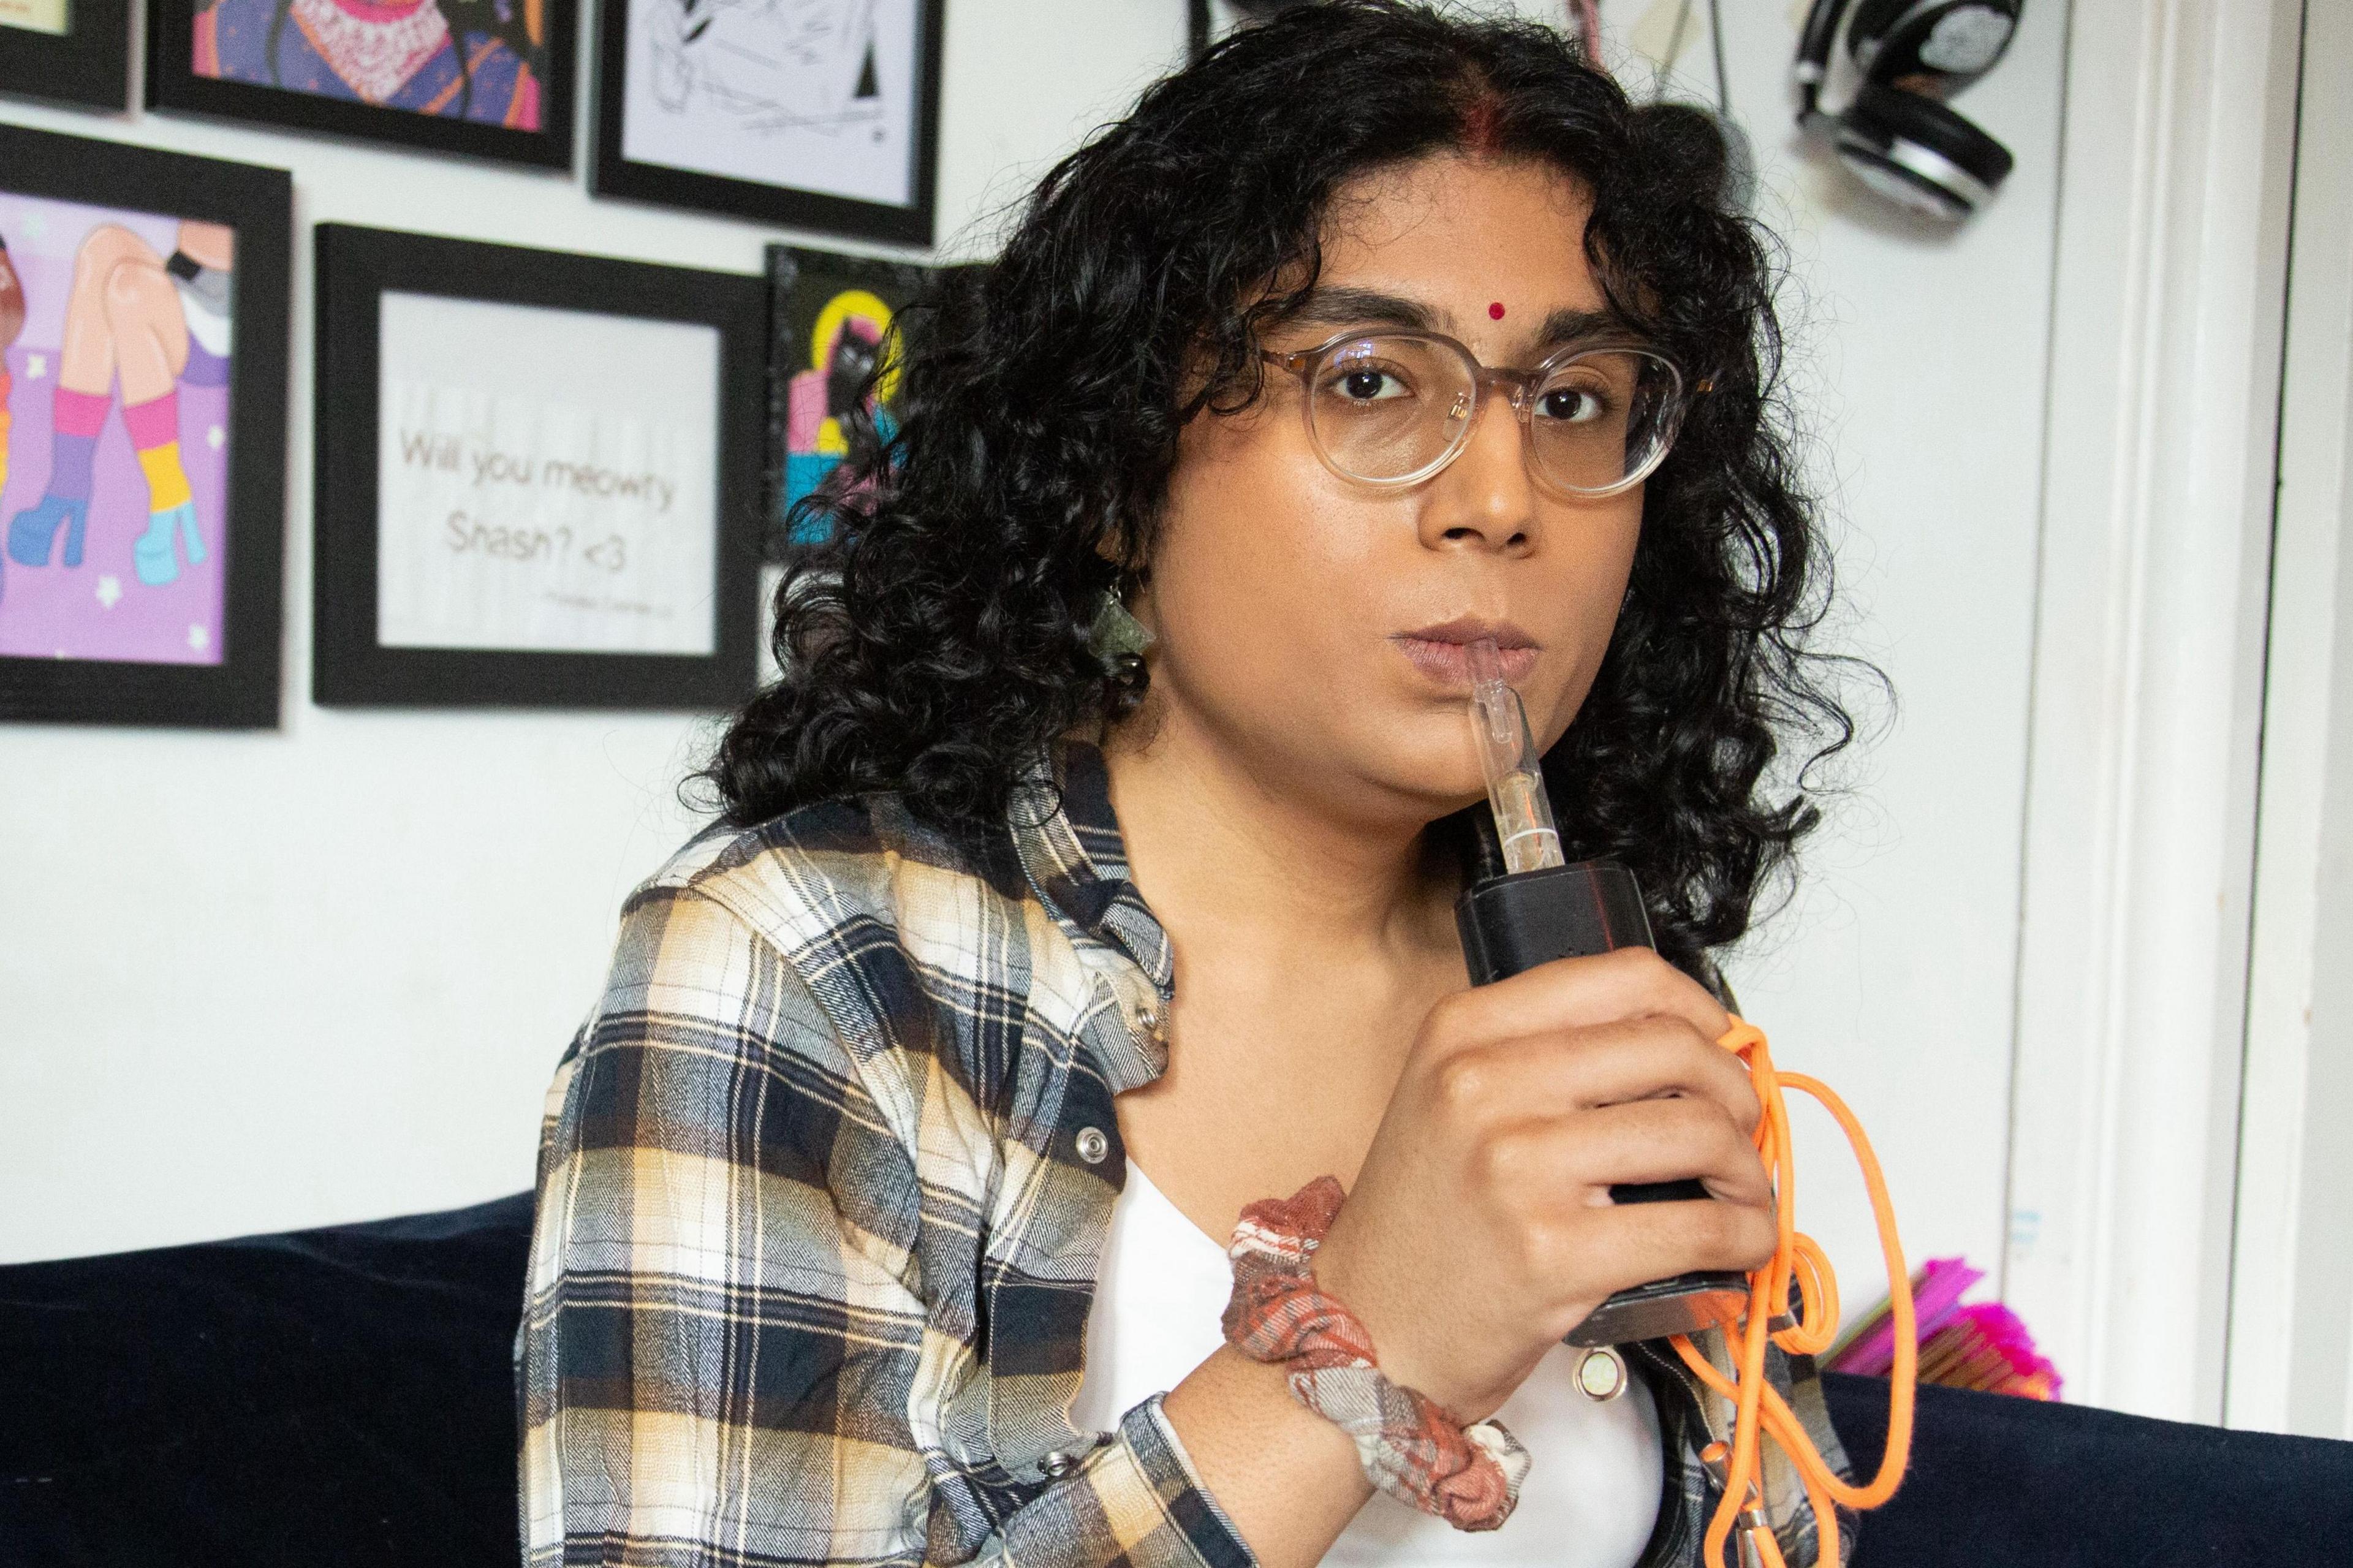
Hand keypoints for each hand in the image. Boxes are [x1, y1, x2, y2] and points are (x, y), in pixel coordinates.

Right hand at [1310, 947, 1773, 1421]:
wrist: (1367, 1329)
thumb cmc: (1422, 1221)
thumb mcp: (1449, 1097)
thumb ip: (1541, 1054)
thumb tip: (1685, 1043)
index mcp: (1462, 1031)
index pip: (1623, 979)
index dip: (1697, 1008)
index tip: (1719, 1042)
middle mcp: (1483, 1084)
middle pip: (1674, 1048)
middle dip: (1736, 1091)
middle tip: (1741, 1127)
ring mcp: (1516, 1166)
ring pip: (1699, 1132)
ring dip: (1748, 1168)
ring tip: (1740, 1193)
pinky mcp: (1554, 1251)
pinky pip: (1695, 1227)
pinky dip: (1745, 1236)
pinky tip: (1742, 1244)